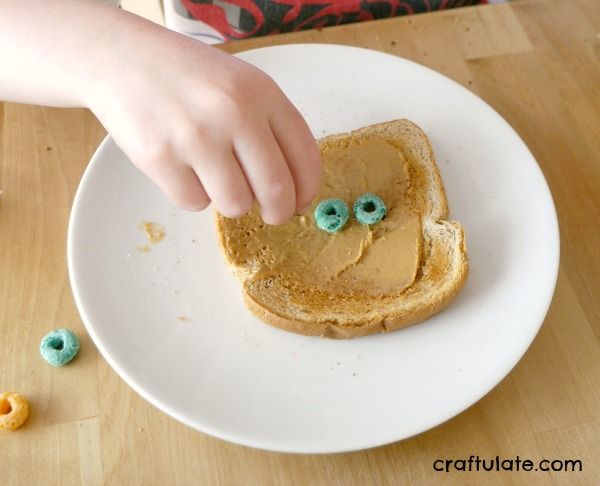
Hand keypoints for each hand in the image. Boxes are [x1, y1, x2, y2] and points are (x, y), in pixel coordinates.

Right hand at [86, 19, 320, 223]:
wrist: (122, 59)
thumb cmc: (190, 78)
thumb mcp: (242, 85)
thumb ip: (271, 129)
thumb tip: (294, 192)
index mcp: (262, 93)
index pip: (305, 156)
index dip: (307, 190)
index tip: (301, 203)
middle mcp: (233, 112)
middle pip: (276, 190)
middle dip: (279, 212)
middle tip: (272, 215)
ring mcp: (195, 136)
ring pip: (236, 205)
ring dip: (232, 202)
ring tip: (215, 175)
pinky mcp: (159, 158)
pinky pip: (195, 203)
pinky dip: (193, 194)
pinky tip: (183, 166)